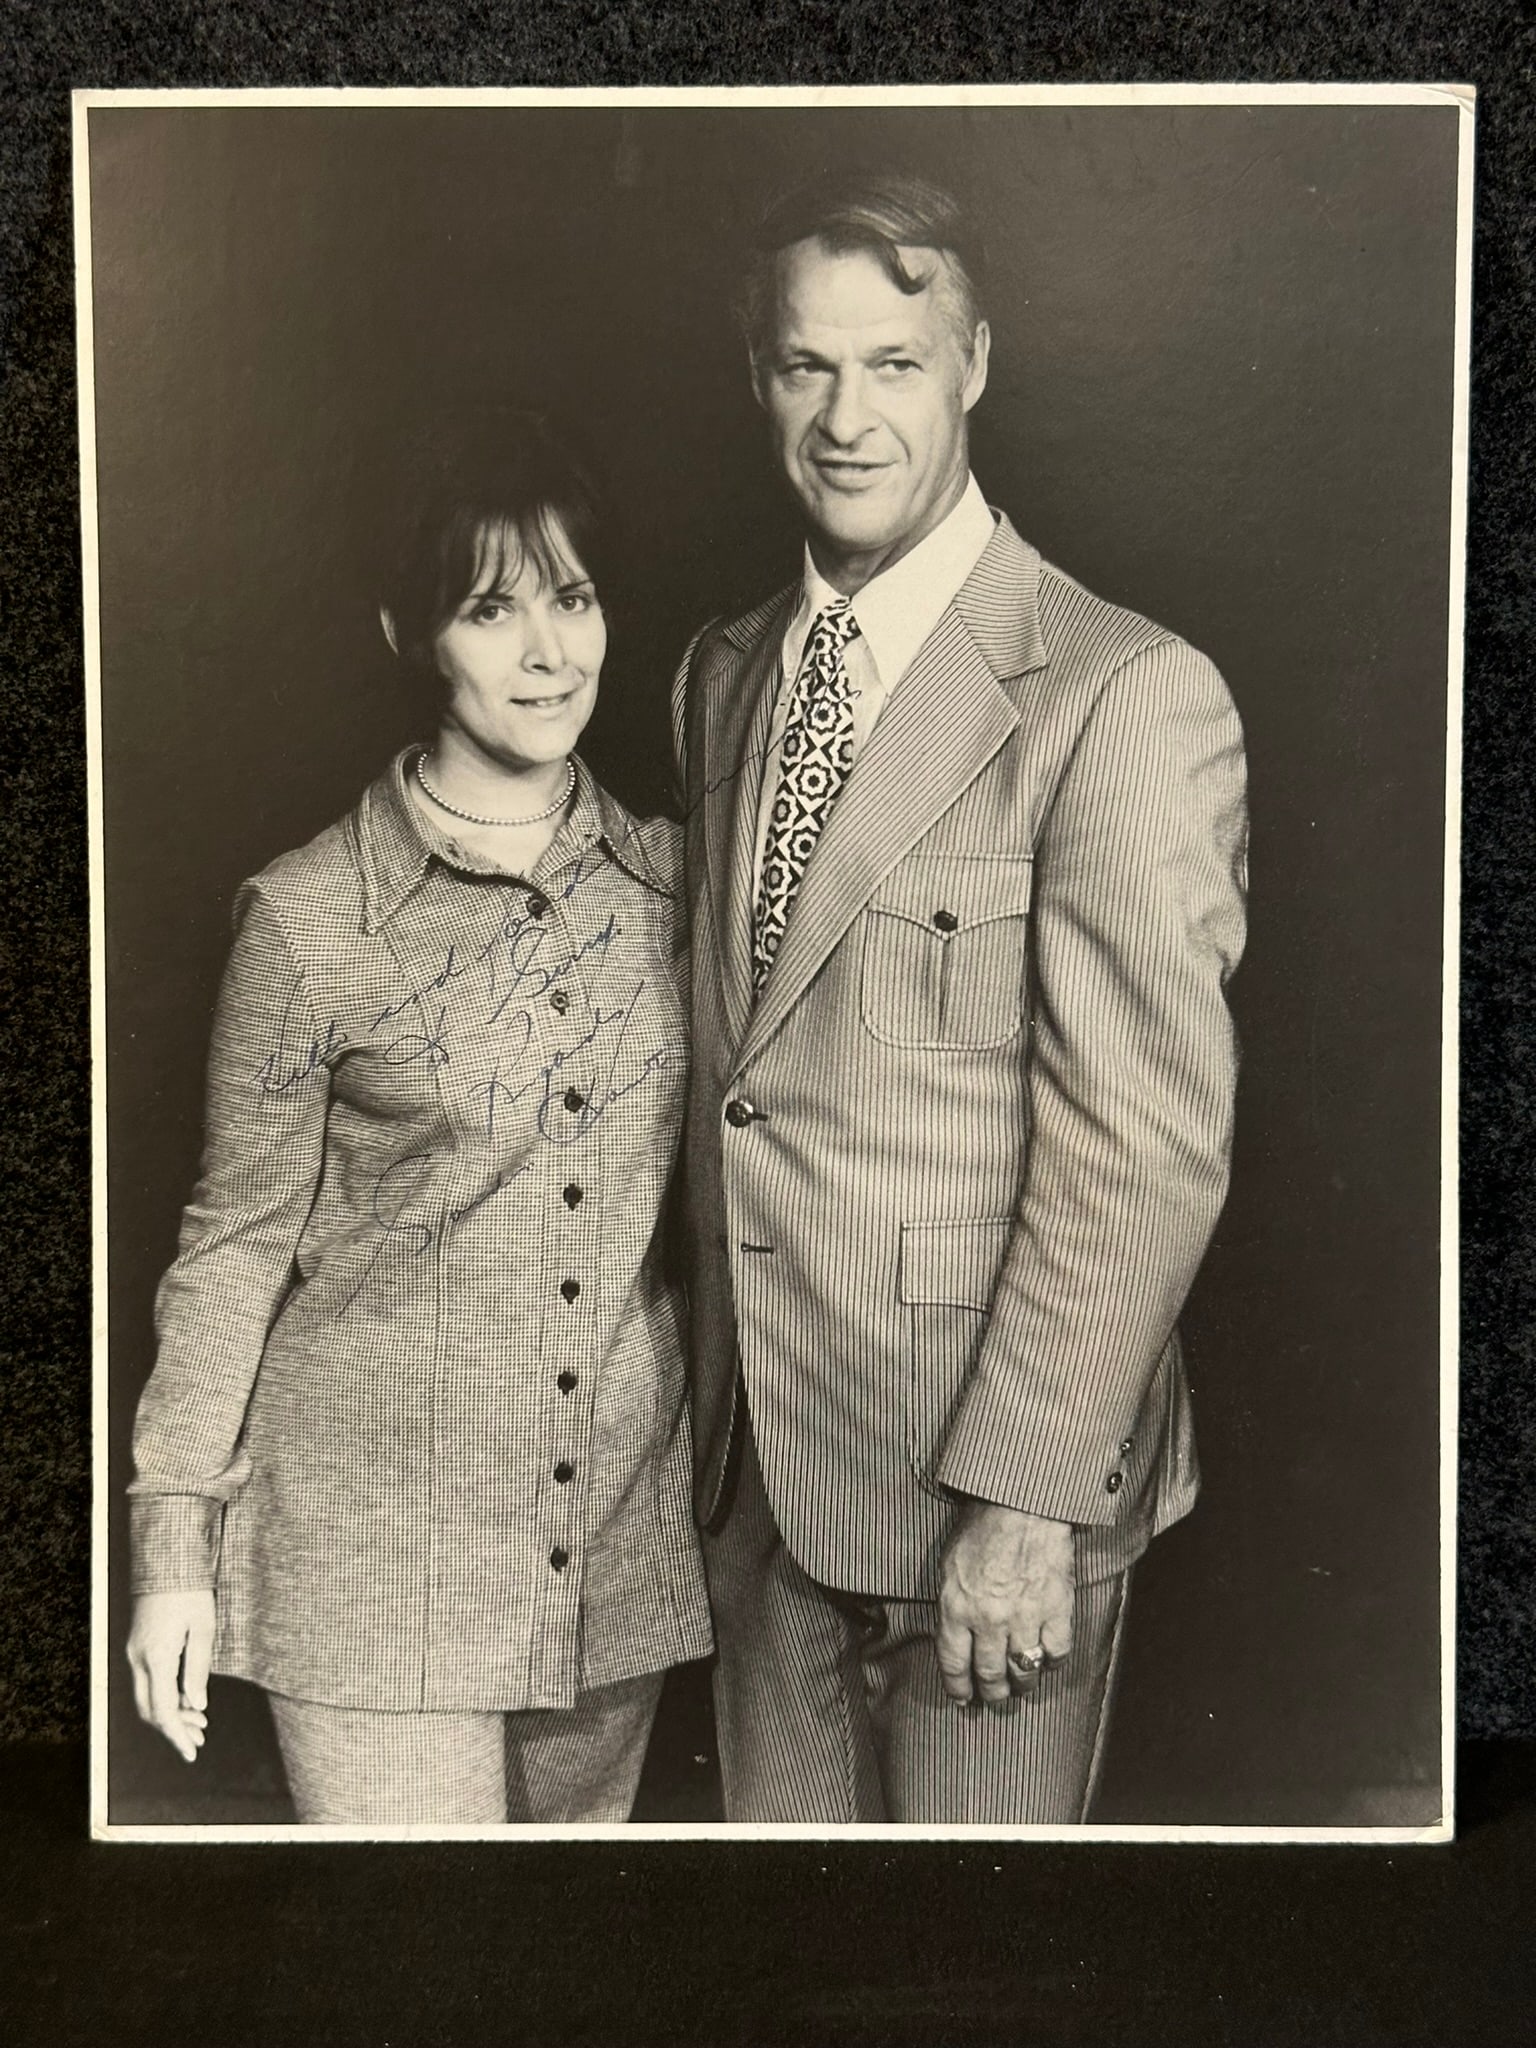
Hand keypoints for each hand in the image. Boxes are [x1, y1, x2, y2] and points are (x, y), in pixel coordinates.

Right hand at [127, 1590, 214, 1761]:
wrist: (167, 1562)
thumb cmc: (190, 1591)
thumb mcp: (203, 1629)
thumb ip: (198, 1669)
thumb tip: (197, 1706)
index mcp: (155, 1657)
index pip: (163, 1710)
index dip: (177, 1735)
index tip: (192, 1752)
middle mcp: (138, 1659)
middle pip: (149, 1711)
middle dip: (173, 1730)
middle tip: (198, 1740)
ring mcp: (135, 1653)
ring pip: (147, 1698)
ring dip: (170, 1715)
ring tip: (199, 1723)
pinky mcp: (138, 1646)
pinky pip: (148, 1682)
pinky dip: (165, 1697)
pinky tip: (187, 1700)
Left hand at [935, 1501, 1075, 1707]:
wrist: (1022, 1503)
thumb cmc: (981, 1526)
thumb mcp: (949, 1564)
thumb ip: (951, 1603)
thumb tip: (953, 1634)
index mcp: (957, 1608)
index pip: (954, 1665)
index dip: (958, 1688)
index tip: (962, 1699)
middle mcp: (989, 1621)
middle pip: (990, 1675)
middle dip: (991, 1694)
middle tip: (994, 1699)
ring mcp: (1025, 1618)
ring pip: (1023, 1672)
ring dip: (1021, 1685)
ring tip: (1020, 1687)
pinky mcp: (1057, 1610)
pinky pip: (1057, 1653)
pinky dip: (1052, 1662)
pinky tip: (1047, 1660)